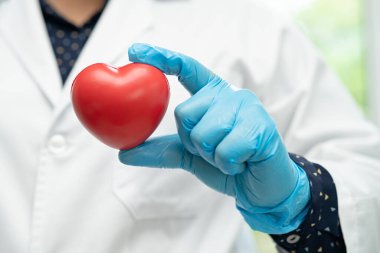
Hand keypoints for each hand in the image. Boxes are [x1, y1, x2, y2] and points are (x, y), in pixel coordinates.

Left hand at [119, 43, 309, 233]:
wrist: (262, 186)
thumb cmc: (228, 163)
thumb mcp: (190, 155)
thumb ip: (161, 150)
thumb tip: (123, 153)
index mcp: (213, 95)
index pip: (186, 68)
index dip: (161, 58)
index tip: (135, 52)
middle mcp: (230, 95)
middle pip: (185, 112)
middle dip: (193, 141)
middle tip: (214, 149)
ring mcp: (248, 109)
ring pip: (203, 133)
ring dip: (211, 155)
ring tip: (230, 156)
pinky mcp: (260, 128)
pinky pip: (224, 151)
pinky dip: (228, 165)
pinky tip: (243, 163)